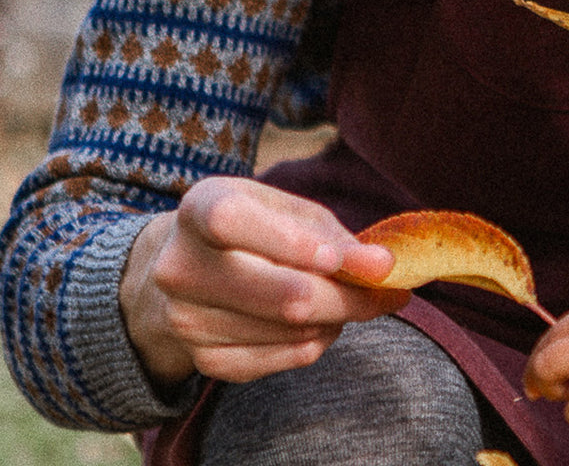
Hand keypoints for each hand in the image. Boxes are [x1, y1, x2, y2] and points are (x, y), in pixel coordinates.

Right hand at [119, 175, 407, 386]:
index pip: (233, 222)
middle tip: (388, 291)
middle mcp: (180, 266)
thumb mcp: (289, 212)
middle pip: (281, 294)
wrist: (193, 267)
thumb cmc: (256, 227)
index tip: (337, 257)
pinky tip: (324, 323)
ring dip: (336, 318)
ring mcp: (186, 319)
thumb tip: (383, 267)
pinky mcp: (202, 359)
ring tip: (349, 299)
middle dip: (348, 295)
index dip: (289, 242)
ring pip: (289, 329)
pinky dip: (315, 342)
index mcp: (199, 209)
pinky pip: (280, 359)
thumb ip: (335, 237)